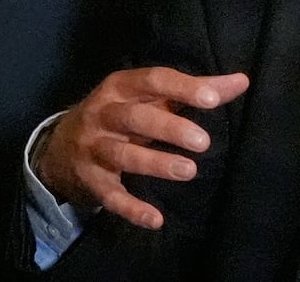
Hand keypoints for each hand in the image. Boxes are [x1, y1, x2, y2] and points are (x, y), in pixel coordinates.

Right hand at [35, 67, 248, 229]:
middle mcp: (103, 115)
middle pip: (135, 118)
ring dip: (155, 164)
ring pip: (123, 156)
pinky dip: (132, 208)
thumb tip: (241, 81)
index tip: (213, 98)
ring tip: (189, 171)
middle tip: (204, 142)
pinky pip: (111, 197)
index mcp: (121, 86)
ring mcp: (94, 149)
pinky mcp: (91, 182)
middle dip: (169, 128)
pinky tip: (156, 218)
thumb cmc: (121, 112)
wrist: (58, 146)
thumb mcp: (150, 96)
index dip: (183, 88)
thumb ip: (195, 90)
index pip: (153, 80)